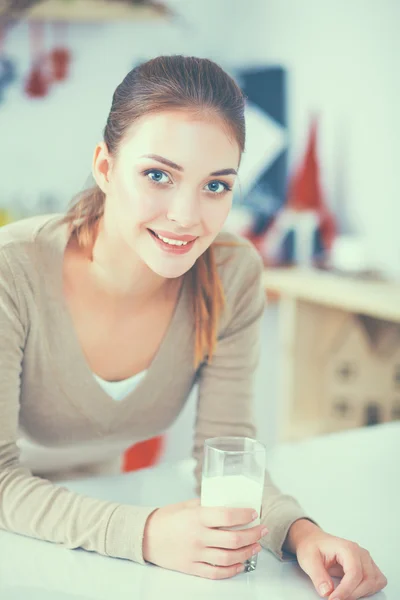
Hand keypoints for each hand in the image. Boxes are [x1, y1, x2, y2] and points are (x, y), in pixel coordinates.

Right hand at [142, 498, 266, 578]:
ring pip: (228, 558)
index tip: (254, 513)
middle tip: (262, 529)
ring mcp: (195, 554)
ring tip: (256, 546)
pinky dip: (231, 570)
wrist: (145, 536)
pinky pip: (216, 573)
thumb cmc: (166, 517)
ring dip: (246, 552)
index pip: (227, 516)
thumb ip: (207, 505)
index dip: (244, 515)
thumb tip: (229, 504)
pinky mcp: (191, 568)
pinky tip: (240, 564)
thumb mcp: (187, 505)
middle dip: (252, 535)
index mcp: (197, 517)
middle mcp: (198, 537)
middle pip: (233, 539)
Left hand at [287, 519, 386, 599]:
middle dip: (353, 593)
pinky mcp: (367, 566)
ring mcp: (365, 559)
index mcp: (346, 548)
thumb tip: (327, 592)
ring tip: (344, 594)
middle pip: (367, 579)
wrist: (313, 540)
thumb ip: (318, 576)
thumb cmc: (312, 546)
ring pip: (375, 581)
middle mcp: (359, 552)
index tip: (333, 599)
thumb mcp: (308, 560)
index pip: (354, 573)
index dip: (346, 590)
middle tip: (336, 598)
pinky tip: (354, 590)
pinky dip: (369, 590)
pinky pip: (377, 581)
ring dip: (362, 593)